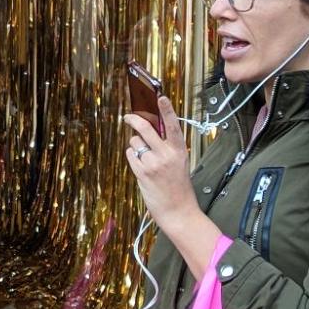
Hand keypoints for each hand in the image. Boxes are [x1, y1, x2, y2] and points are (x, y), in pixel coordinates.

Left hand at [123, 95, 194, 228]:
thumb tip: (151, 131)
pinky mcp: (142, 173)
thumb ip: (168, 147)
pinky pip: (130, 155)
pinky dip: (132, 157)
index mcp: (179, 150)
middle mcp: (166, 154)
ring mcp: (153, 163)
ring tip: (145, 158)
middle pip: (145, 128)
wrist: (178, 211)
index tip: (161, 97)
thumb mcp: (180, 163)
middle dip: (133, 120)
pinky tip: (141, 166)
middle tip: (128, 117)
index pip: (172, 125)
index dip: (166, 110)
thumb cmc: (179, 187)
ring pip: (135, 142)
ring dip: (135, 146)